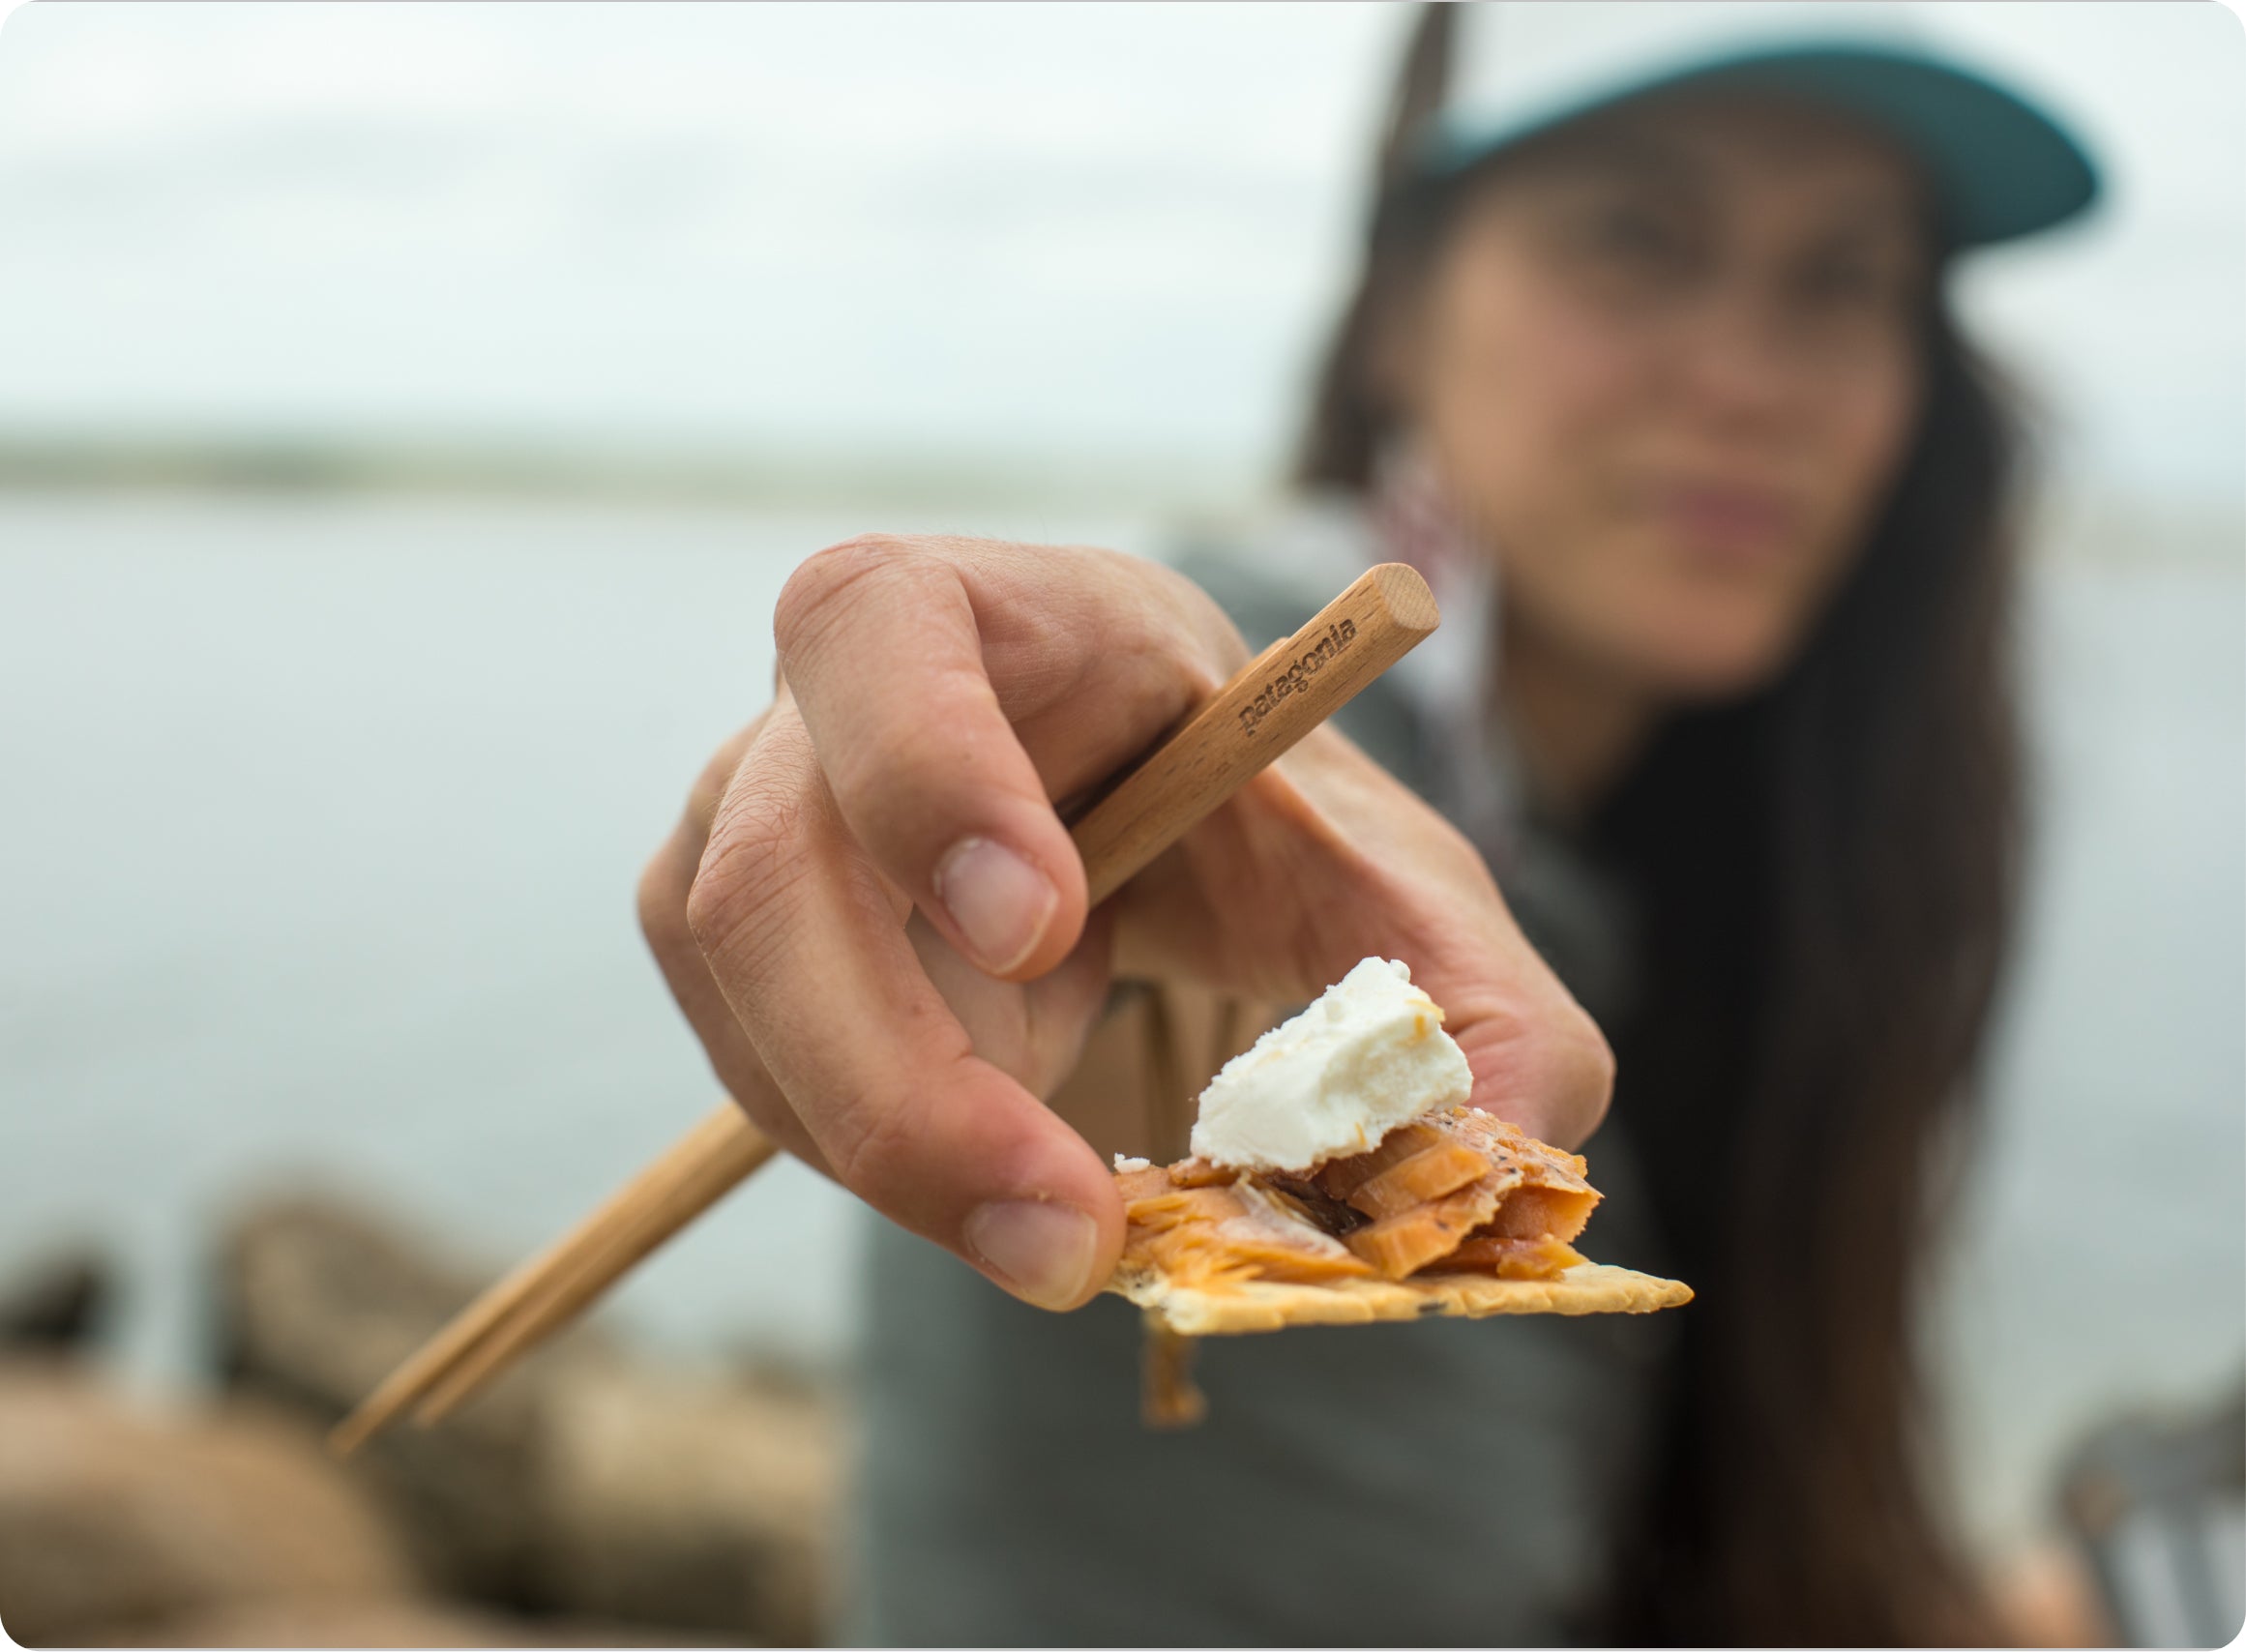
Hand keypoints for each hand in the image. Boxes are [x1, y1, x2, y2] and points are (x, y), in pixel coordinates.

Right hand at [638, 535, 1611, 1310]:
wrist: (1147, 826)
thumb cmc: (1256, 819)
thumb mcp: (1394, 879)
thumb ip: (1478, 1001)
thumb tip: (1512, 1153)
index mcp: (977, 609)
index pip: (878, 631)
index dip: (931, 775)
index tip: (1044, 928)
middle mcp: (821, 707)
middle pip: (760, 879)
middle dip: (900, 1085)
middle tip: (1066, 1234)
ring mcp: (745, 823)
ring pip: (741, 1006)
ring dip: (896, 1150)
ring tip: (1064, 1234)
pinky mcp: (734, 951)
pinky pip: (754, 1078)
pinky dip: (877, 1161)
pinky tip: (993, 1173)